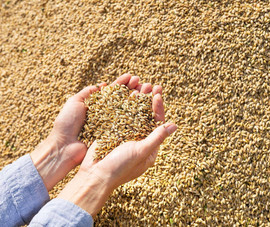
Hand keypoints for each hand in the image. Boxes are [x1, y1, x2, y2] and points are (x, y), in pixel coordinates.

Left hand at [30, 73, 143, 190]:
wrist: (64, 147)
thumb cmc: (66, 124)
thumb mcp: (74, 102)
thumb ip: (87, 92)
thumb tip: (102, 85)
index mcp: (96, 105)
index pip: (112, 91)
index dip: (122, 83)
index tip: (131, 76)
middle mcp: (105, 114)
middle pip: (122, 99)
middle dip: (133, 90)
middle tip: (142, 83)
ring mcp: (110, 125)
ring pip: (126, 110)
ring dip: (137, 100)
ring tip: (146, 91)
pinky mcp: (112, 136)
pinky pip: (125, 124)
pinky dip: (134, 116)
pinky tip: (143, 108)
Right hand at [57, 80, 176, 216]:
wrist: (94, 175)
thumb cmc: (120, 166)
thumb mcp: (141, 151)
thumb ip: (157, 137)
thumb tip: (174, 125)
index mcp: (149, 148)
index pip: (157, 124)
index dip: (158, 109)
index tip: (157, 95)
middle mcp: (138, 141)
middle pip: (146, 117)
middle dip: (149, 101)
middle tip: (152, 85)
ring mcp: (124, 136)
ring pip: (133, 114)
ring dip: (137, 100)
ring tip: (139, 85)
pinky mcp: (112, 132)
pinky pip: (120, 116)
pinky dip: (123, 105)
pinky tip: (124, 93)